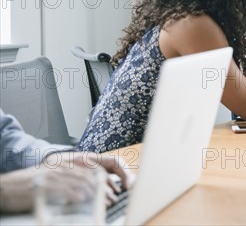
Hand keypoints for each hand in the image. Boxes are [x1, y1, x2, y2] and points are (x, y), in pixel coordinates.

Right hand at [0, 151, 133, 212]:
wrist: (8, 186)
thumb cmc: (34, 183)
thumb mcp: (56, 175)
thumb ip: (75, 177)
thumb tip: (96, 186)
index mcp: (68, 161)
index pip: (95, 165)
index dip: (107, 176)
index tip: (118, 187)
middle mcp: (62, 165)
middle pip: (90, 173)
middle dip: (104, 187)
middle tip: (112, 198)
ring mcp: (52, 174)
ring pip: (80, 181)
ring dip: (94, 193)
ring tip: (104, 202)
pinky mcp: (43, 185)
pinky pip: (63, 189)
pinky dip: (75, 194)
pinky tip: (83, 200)